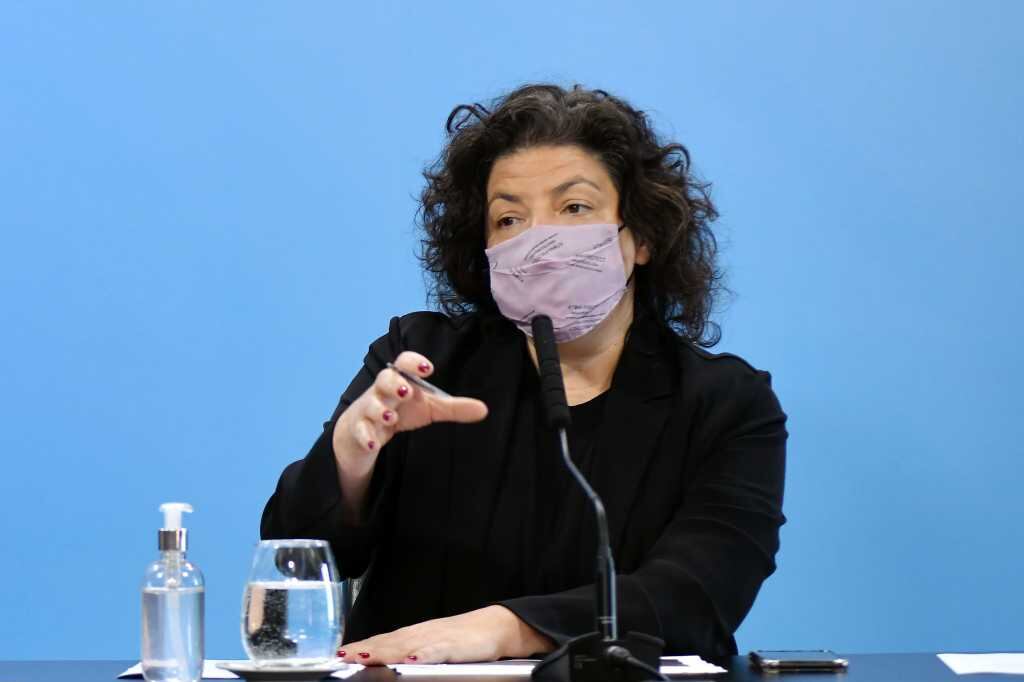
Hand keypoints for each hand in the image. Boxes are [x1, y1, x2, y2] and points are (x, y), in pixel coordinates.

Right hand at [333, 350, 488, 467]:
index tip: (428, 368)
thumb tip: (484, 410)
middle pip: (383, 379)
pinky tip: (374, 444)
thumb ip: (454, 408)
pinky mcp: (358, 430)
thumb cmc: (399, 411)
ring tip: (390, 419)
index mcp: (401, 381)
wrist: (361, 430)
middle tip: (406, 391)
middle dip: (394, 383)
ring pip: (369, 405)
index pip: (404, 363)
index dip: (414, 362)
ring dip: (380, 411)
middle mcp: (382, 392)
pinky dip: (366, 437)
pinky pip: (359, 431)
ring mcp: (367, 410)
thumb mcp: (428, 409)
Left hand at [337, 605, 555, 664]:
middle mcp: (422, 633)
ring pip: (407, 644)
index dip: (361, 646)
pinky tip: (411, 659)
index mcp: (415, 635)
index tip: (339, 653)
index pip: (383, 639)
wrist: (498, 626)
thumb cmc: (465, 640)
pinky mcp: (456, 645)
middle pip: (389, 641)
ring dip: (385, 650)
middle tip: (343, 656)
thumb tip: (386, 661)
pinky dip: (423, 654)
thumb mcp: (433, 647)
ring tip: (366, 657)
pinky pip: (437, 649)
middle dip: (365, 649)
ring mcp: (438, 637)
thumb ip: (410, 652)